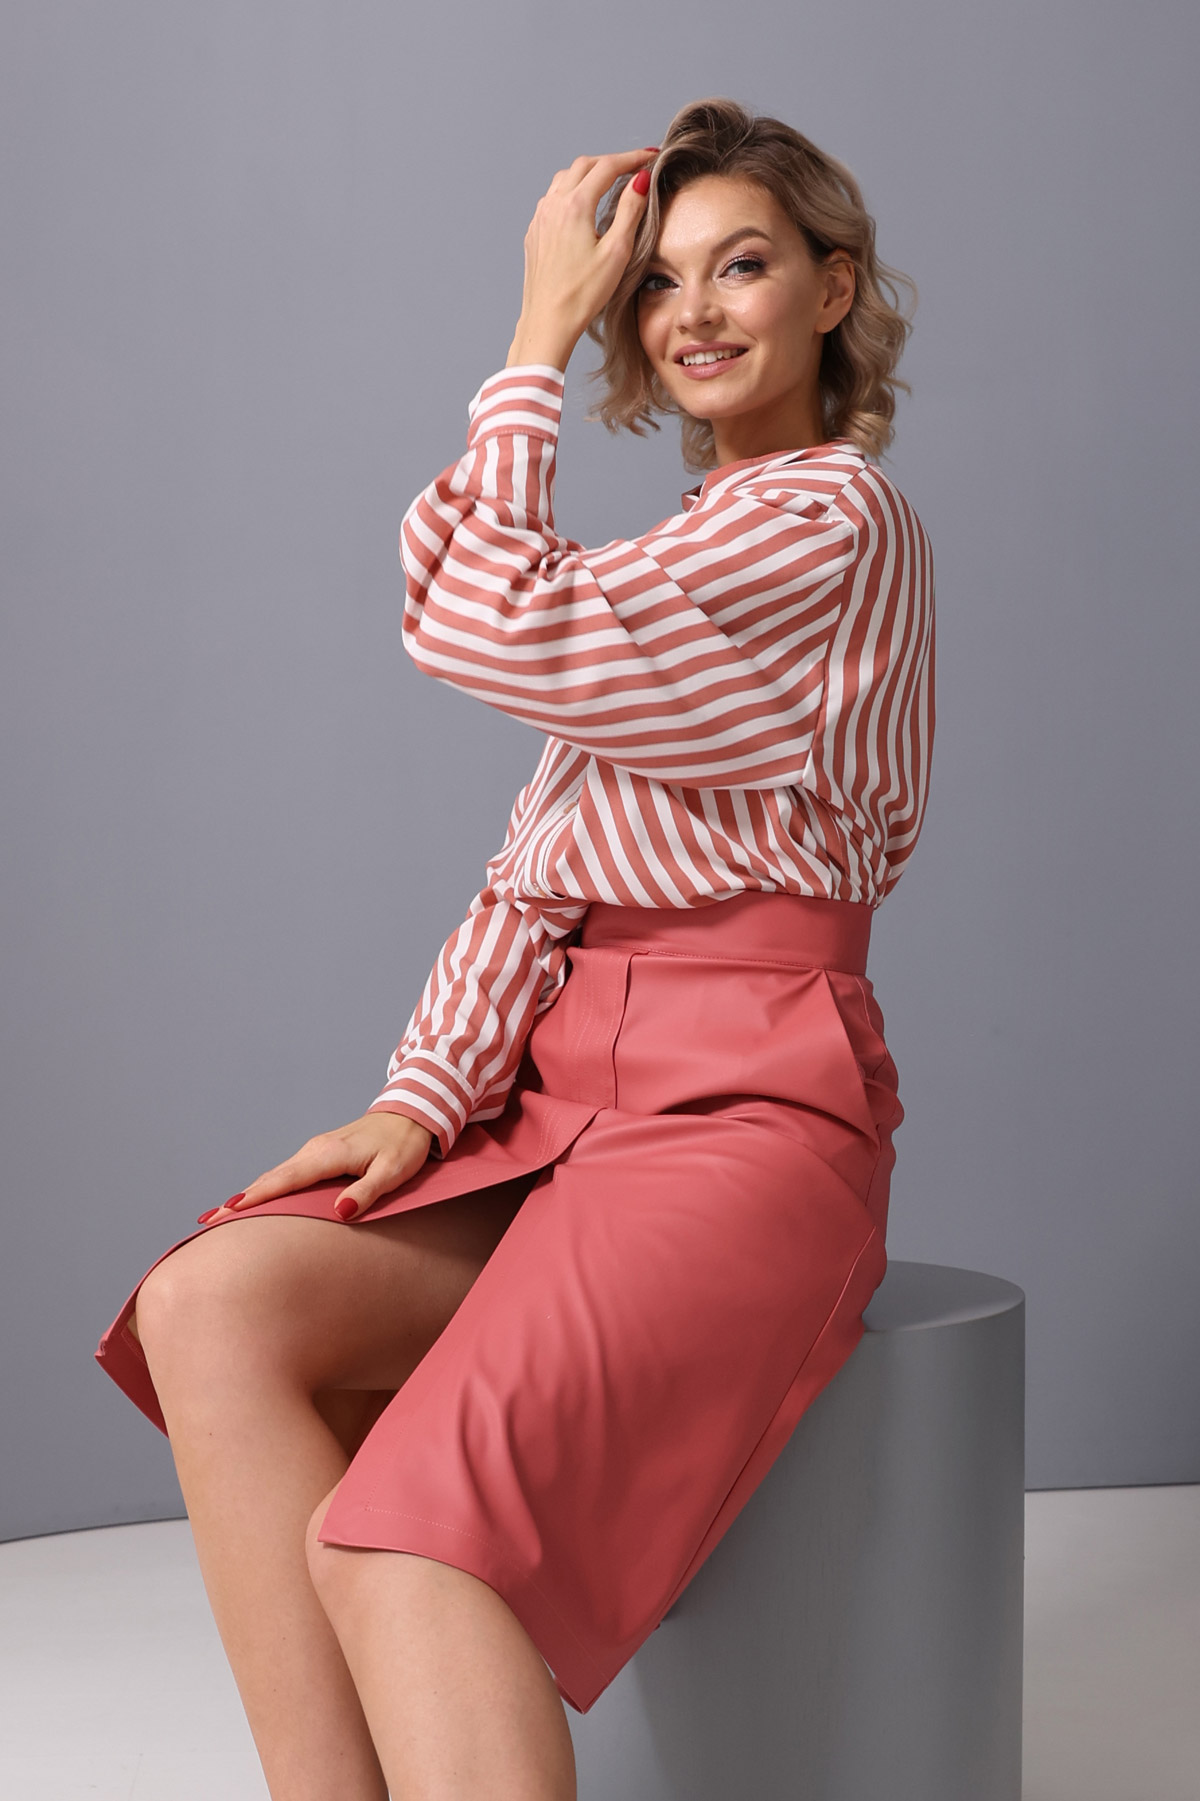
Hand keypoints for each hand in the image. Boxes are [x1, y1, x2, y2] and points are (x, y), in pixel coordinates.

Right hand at [203, 1111, 434, 1224]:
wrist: (412, 1114)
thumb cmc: (404, 1145)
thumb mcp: (393, 1171)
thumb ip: (367, 1192)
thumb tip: (340, 1212)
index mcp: (328, 1155)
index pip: (284, 1181)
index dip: (255, 1198)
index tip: (226, 1213)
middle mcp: (315, 1150)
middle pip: (270, 1179)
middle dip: (239, 1200)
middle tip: (207, 1222)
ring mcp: (315, 1150)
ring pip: (275, 1176)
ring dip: (249, 1195)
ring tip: (221, 1216)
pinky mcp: (319, 1153)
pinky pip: (286, 1173)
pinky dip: (266, 1187)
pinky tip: (255, 1199)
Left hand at [505, 147, 657, 370]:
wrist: (548, 321)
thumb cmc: (583, 294)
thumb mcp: (617, 252)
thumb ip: (630, 211)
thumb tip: (641, 180)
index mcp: (575, 206)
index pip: (608, 167)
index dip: (632, 158)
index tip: (650, 157)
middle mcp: (553, 205)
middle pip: (584, 165)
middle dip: (610, 162)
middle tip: (633, 167)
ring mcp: (540, 218)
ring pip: (565, 179)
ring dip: (588, 174)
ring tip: (609, 182)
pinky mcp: (535, 233)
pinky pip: (553, 199)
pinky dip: (571, 192)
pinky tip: (583, 207)